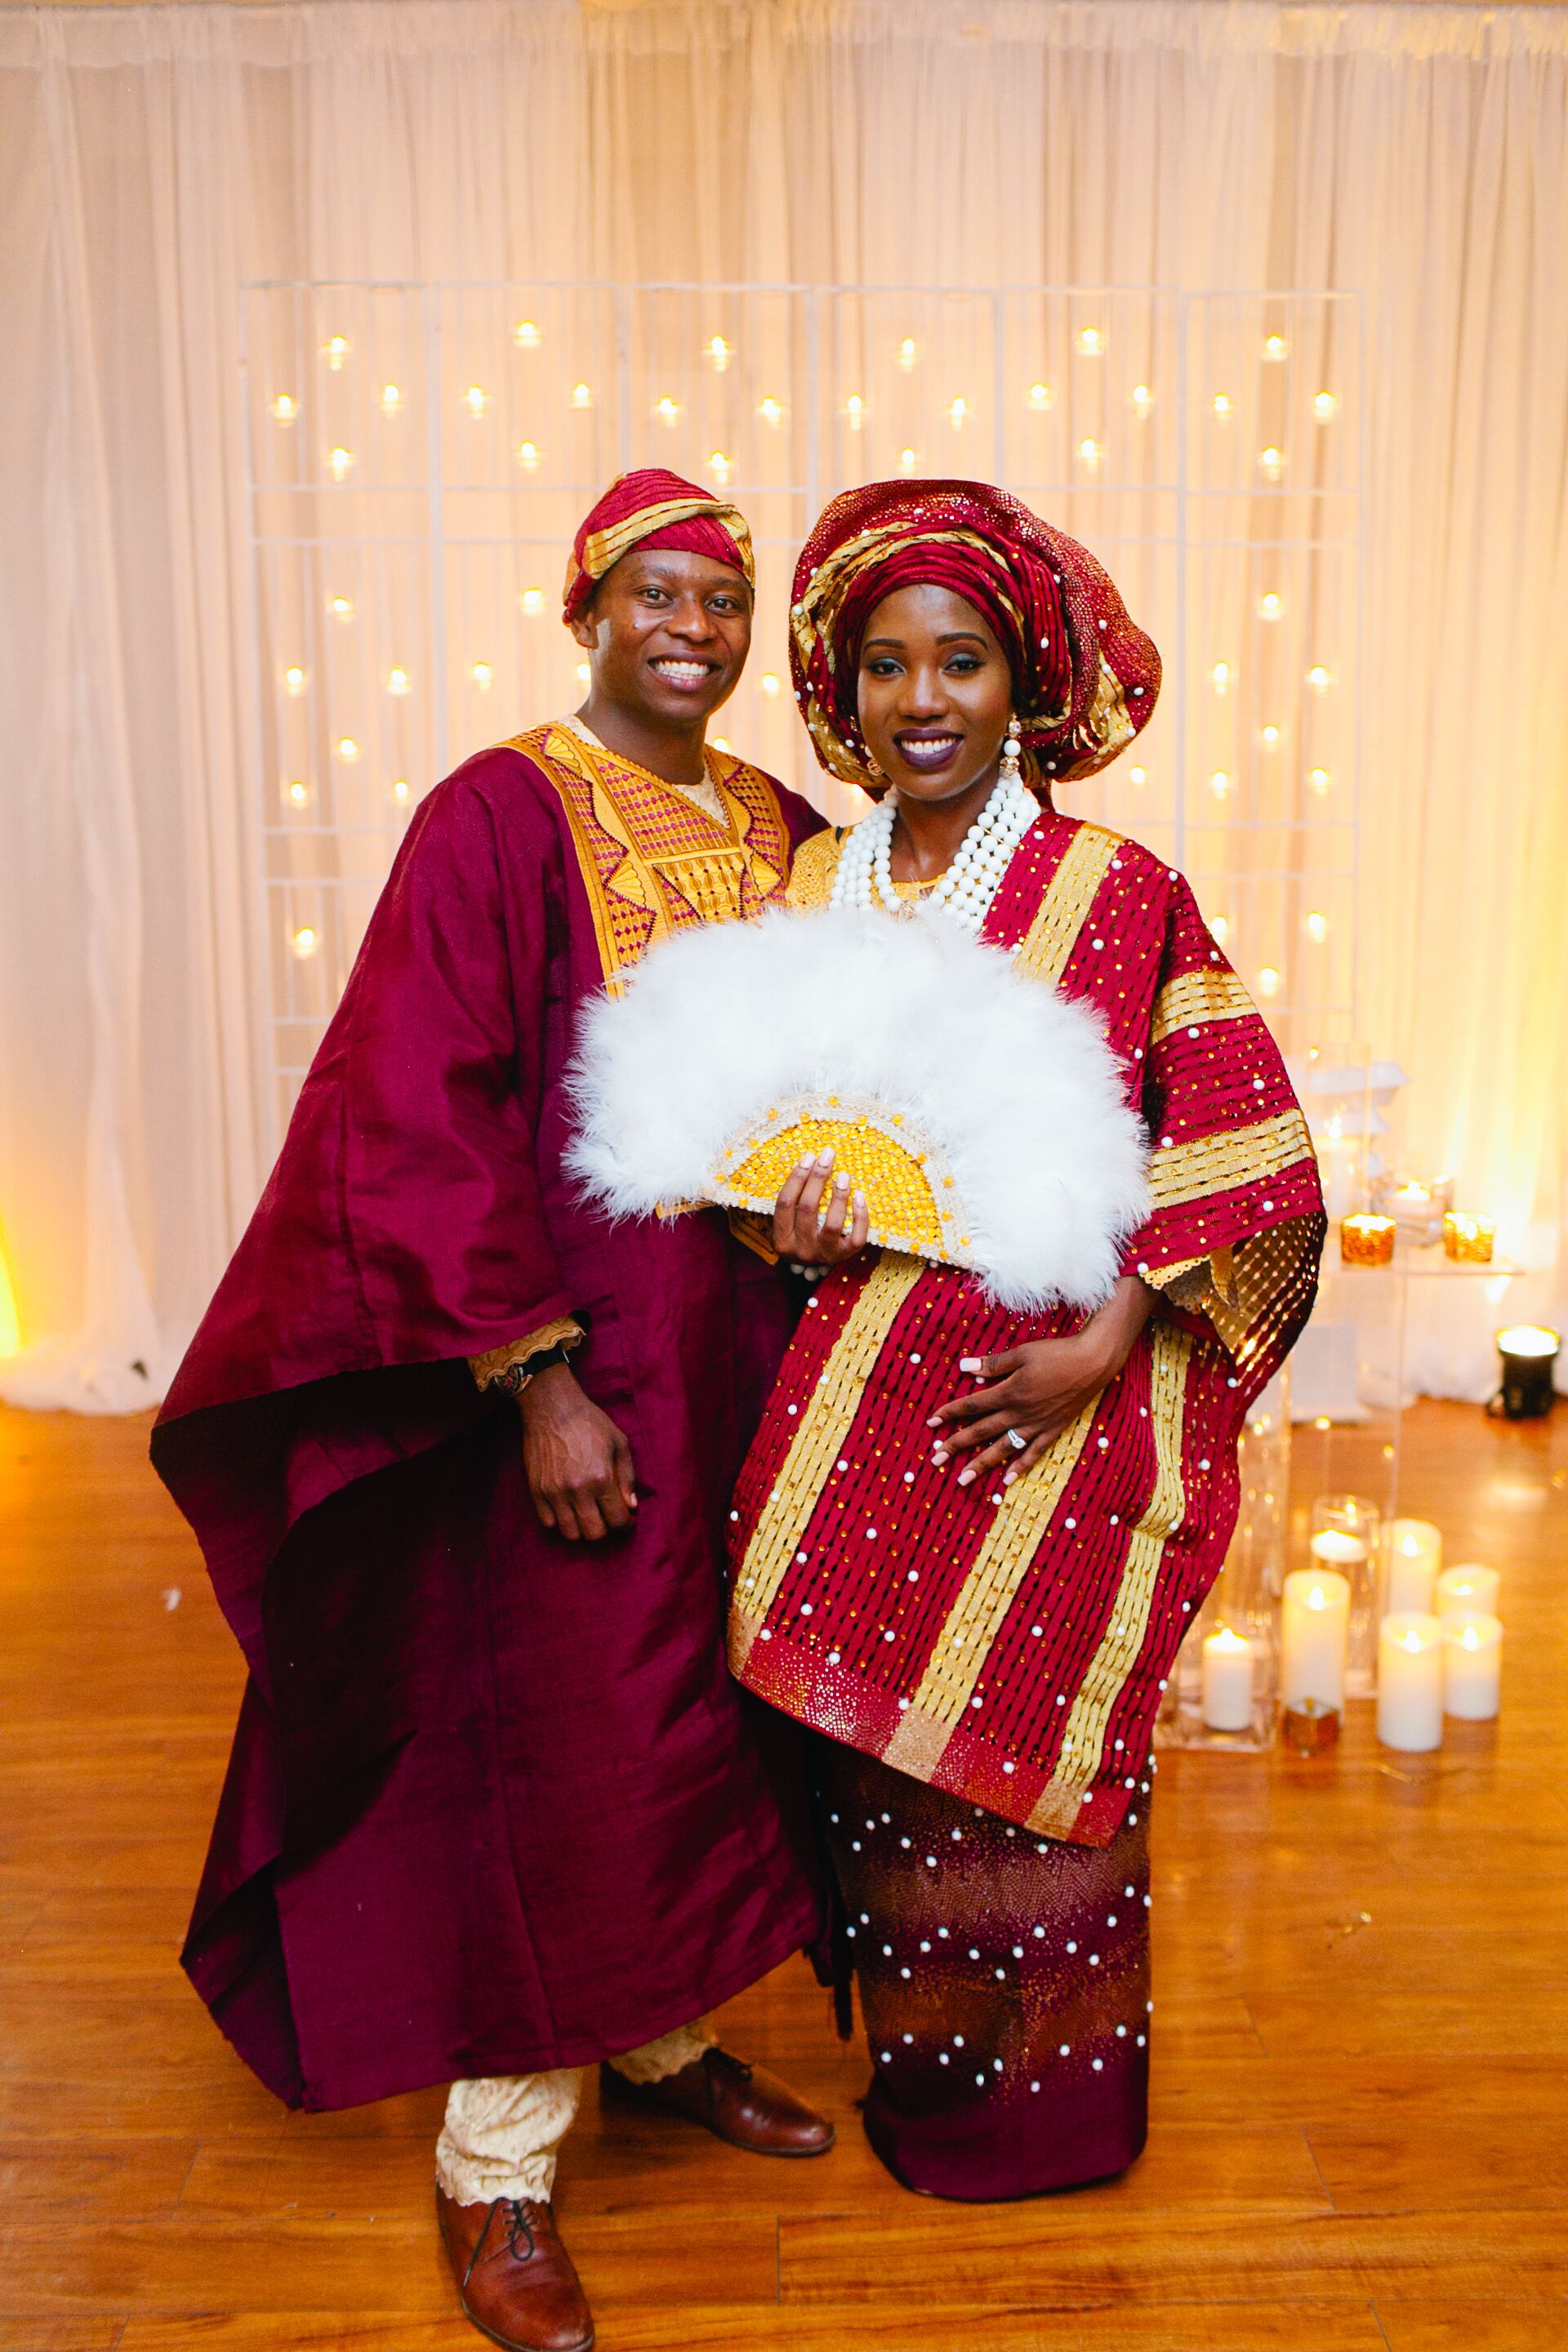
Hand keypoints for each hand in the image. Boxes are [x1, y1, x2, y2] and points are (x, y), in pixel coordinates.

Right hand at [518, 1362, 636, 1540]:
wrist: (552, 1407)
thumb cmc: (590, 1422)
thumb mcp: (620, 1443)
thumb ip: (628, 1477)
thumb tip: (631, 1505)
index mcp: (602, 1478)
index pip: (618, 1520)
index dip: (626, 1524)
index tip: (626, 1519)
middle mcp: (577, 1490)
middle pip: (594, 1534)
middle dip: (605, 1529)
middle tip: (606, 1517)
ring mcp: (554, 1492)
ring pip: (570, 1533)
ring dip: (582, 1528)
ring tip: (587, 1514)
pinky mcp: (536, 1490)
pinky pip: (548, 1523)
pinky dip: (560, 1521)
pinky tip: (568, 1508)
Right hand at [773, 1147, 870, 1267]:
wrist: (811, 1267)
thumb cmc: (798, 1234)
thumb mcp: (786, 1222)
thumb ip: (792, 1200)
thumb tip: (808, 1162)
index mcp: (781, 1239)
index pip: (785, 1202)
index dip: (797, 1177)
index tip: (809, 1157)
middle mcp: (800, 1249)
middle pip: (808, 1208)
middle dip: (818, 1178)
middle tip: (827, 1156)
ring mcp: (824, 1254)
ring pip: (832, 1223)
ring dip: (839, 1195)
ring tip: (843, 1175)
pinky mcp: (844, 1256)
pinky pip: (856, 1236)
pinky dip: (860, 1215)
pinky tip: (858, 1196)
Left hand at [928, 1277, 1155, 1489]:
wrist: (1092, 1363)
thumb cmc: (1056, 1353)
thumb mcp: (1021, 1353)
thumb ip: (992, 1364)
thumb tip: (964, 1367)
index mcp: (1008, 1392)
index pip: (972, 1405)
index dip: (950, 1413)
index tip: (931, 1422)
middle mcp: (1019, 1413)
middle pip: (981, 1431)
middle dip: (956, 1445)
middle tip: (935, 1460)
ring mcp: (1036, 1425)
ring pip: (1003, 1448)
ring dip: (981, 1464)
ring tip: (962, 1480)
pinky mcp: (1053, 1430)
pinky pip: (1033, 1453)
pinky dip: (1019, 1467)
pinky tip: (1006, 1480)